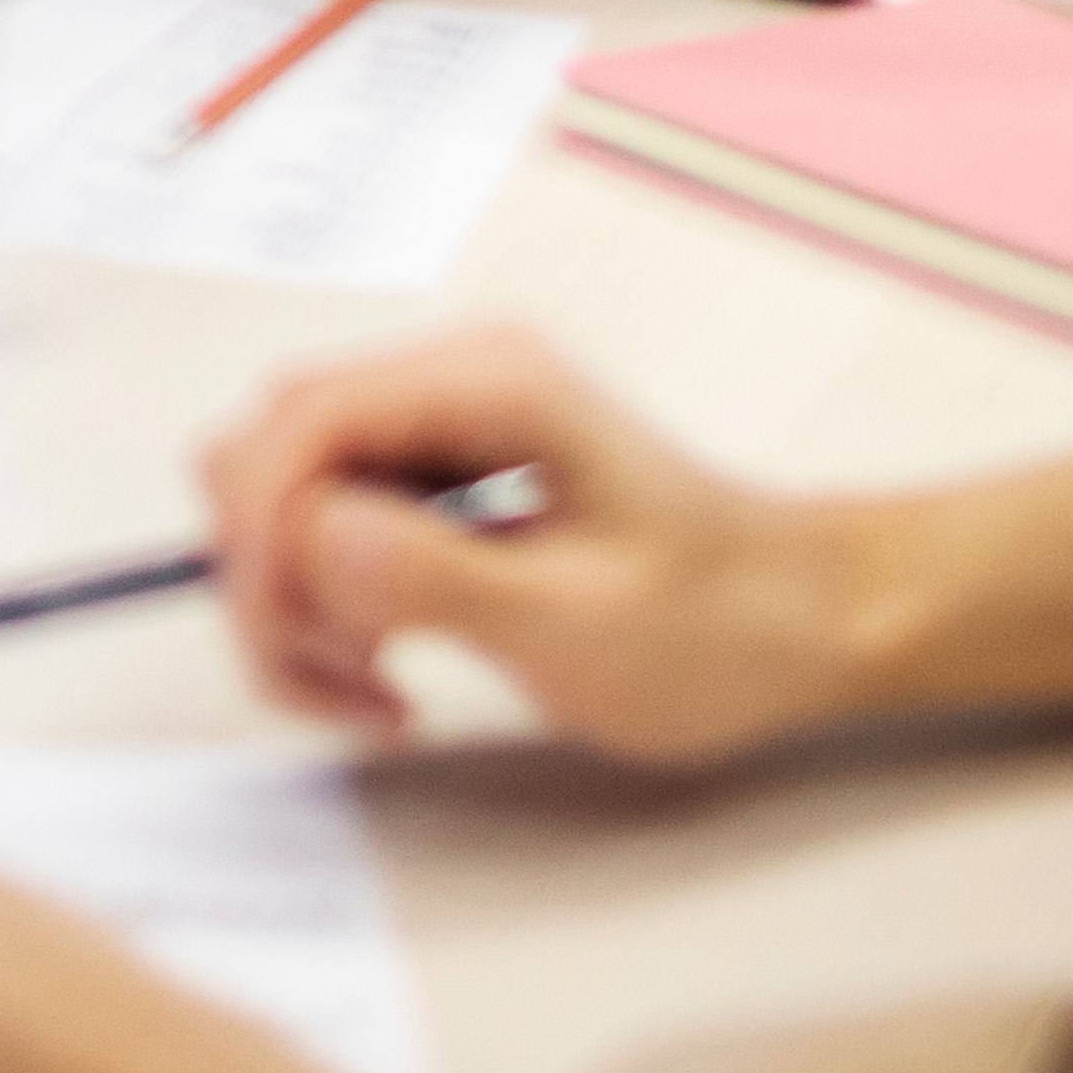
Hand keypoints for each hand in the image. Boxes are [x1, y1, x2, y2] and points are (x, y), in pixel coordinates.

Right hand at [195, 322, 854, 759]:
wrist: (806, 625)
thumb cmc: (719, 630)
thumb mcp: (578, 623)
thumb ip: (437, 575)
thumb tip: (306, 536)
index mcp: (487, 384)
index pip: (302, 423)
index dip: (266, 532)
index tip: (296, 643)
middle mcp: (447, 384)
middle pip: (269, 455)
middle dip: (275, 577)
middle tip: (351, 679)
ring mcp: (437, 432)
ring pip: (283, 500)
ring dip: (296, 605)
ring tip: (378, 688)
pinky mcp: (434, 485)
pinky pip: (325, 533)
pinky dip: (328, 610)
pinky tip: (388, 672)